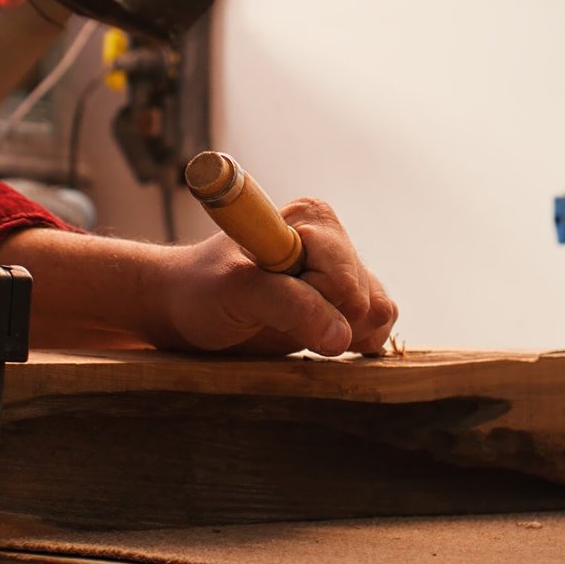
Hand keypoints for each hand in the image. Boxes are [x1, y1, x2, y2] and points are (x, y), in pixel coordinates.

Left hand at [160, 198, 397, 356]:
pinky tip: (311, 336)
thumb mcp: (235, 294)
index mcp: (311, 221)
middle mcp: (333, 240)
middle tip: (275, 316)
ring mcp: (343, 271)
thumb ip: (290, 306)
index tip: (269, 299)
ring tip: (289, 325)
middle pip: (366, 299)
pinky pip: (378, 326)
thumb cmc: (202, 292)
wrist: (186, 308)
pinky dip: (351, 342)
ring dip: (338, 335)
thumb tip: (342, 335)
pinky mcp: (347, 301)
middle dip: (324, 322)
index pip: (344, 280)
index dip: (313, 304)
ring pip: (378, 314)